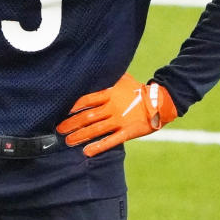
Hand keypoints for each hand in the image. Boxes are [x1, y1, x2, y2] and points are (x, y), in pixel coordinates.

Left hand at [55, 73, 176, 156]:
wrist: (159, 101)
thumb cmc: (138, 90)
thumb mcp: (123, 78)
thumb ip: (108, 77)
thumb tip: (94, 67)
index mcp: (110, 94)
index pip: (87, 99)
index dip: (73, 106)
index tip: (62, 111)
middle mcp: (112, 108)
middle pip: (88, 116)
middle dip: (72, 123)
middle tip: (59, 129)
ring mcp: (119, 121)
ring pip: (96, 129)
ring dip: (80, 136)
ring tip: (68, 141)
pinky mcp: (127, 132)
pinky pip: (111, 141)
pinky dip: (98, 147)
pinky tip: (87, 152)